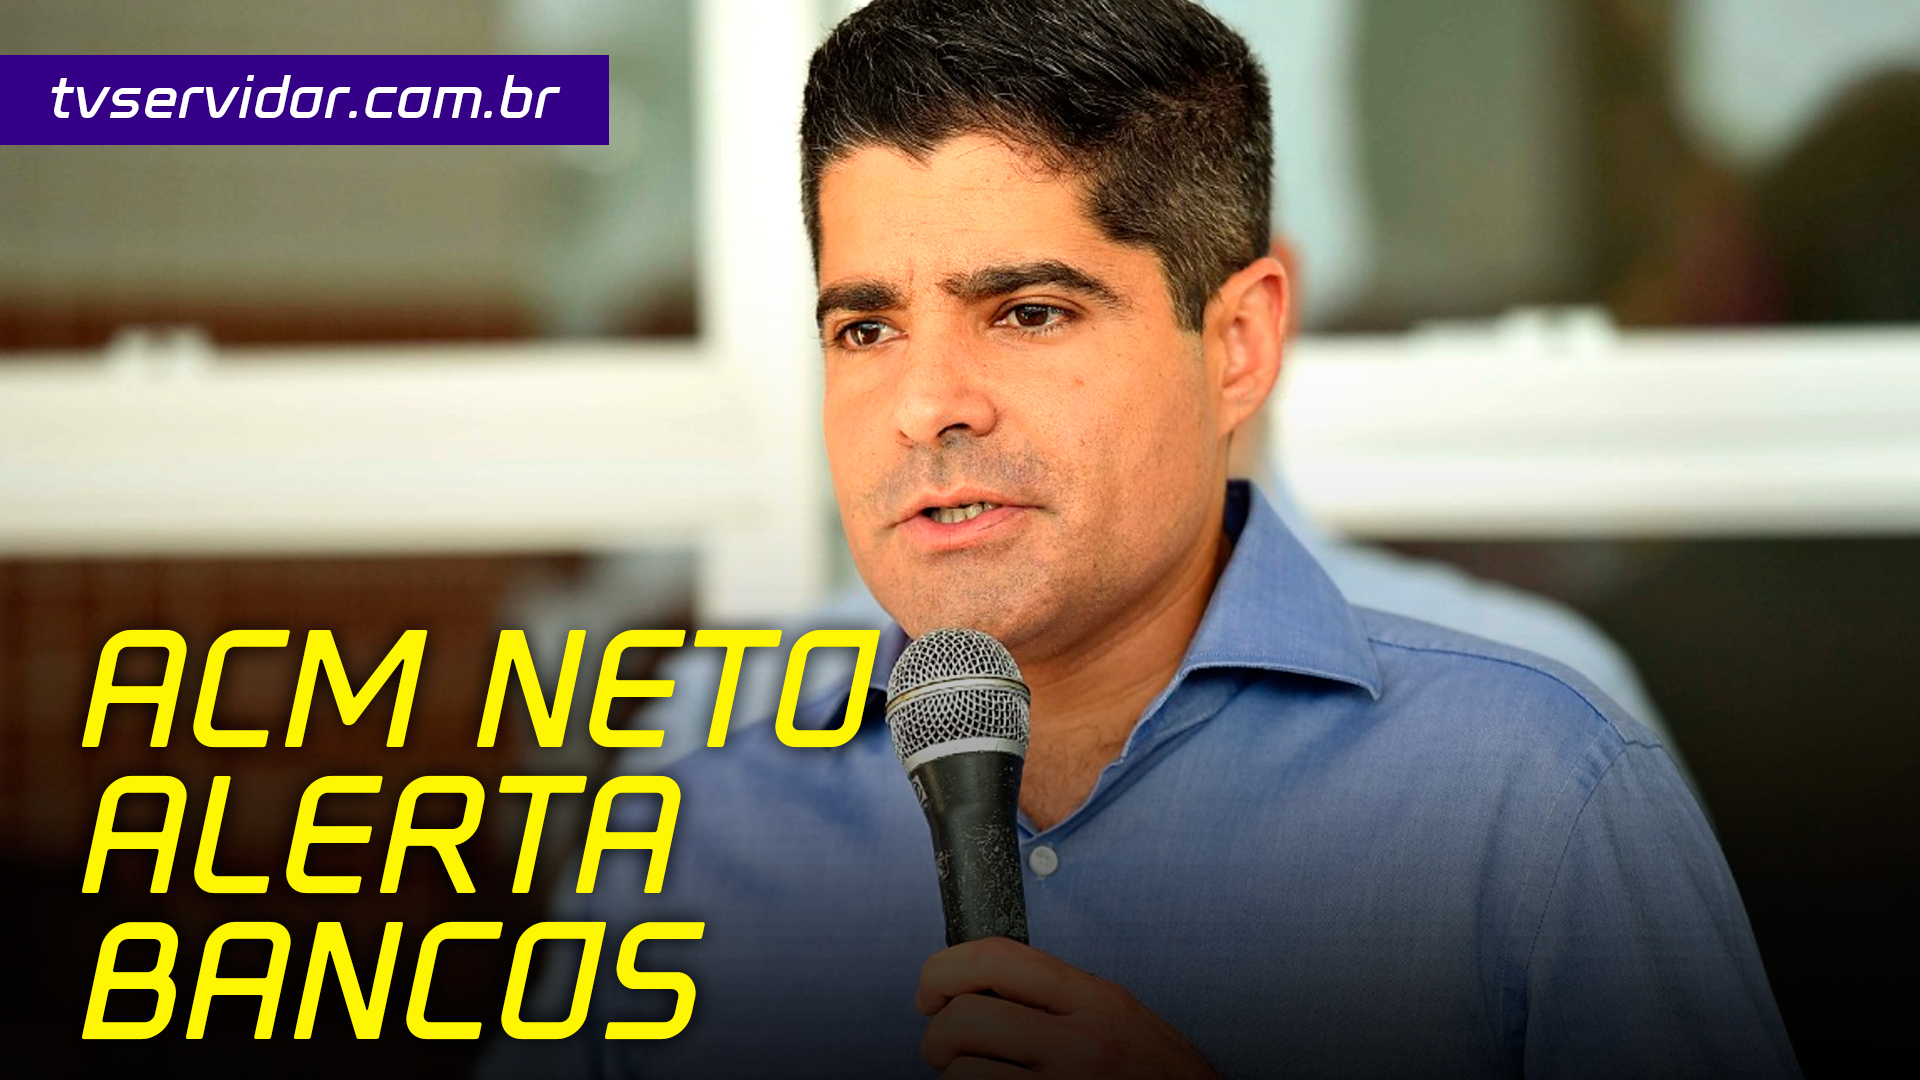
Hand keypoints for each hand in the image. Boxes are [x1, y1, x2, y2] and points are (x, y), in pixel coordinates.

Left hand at [915, 937, 1222, 1077]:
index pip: (995, 958)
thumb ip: (1061, 999)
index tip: (930, 992)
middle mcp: (1081, 1044)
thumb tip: (979, 985)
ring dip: (956, 1079)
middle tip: (949, 1052)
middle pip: (964, 1018)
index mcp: (1095, 1001)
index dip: (943, 970)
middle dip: (938, 1037)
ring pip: (961, 1075)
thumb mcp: (1122, 1019)